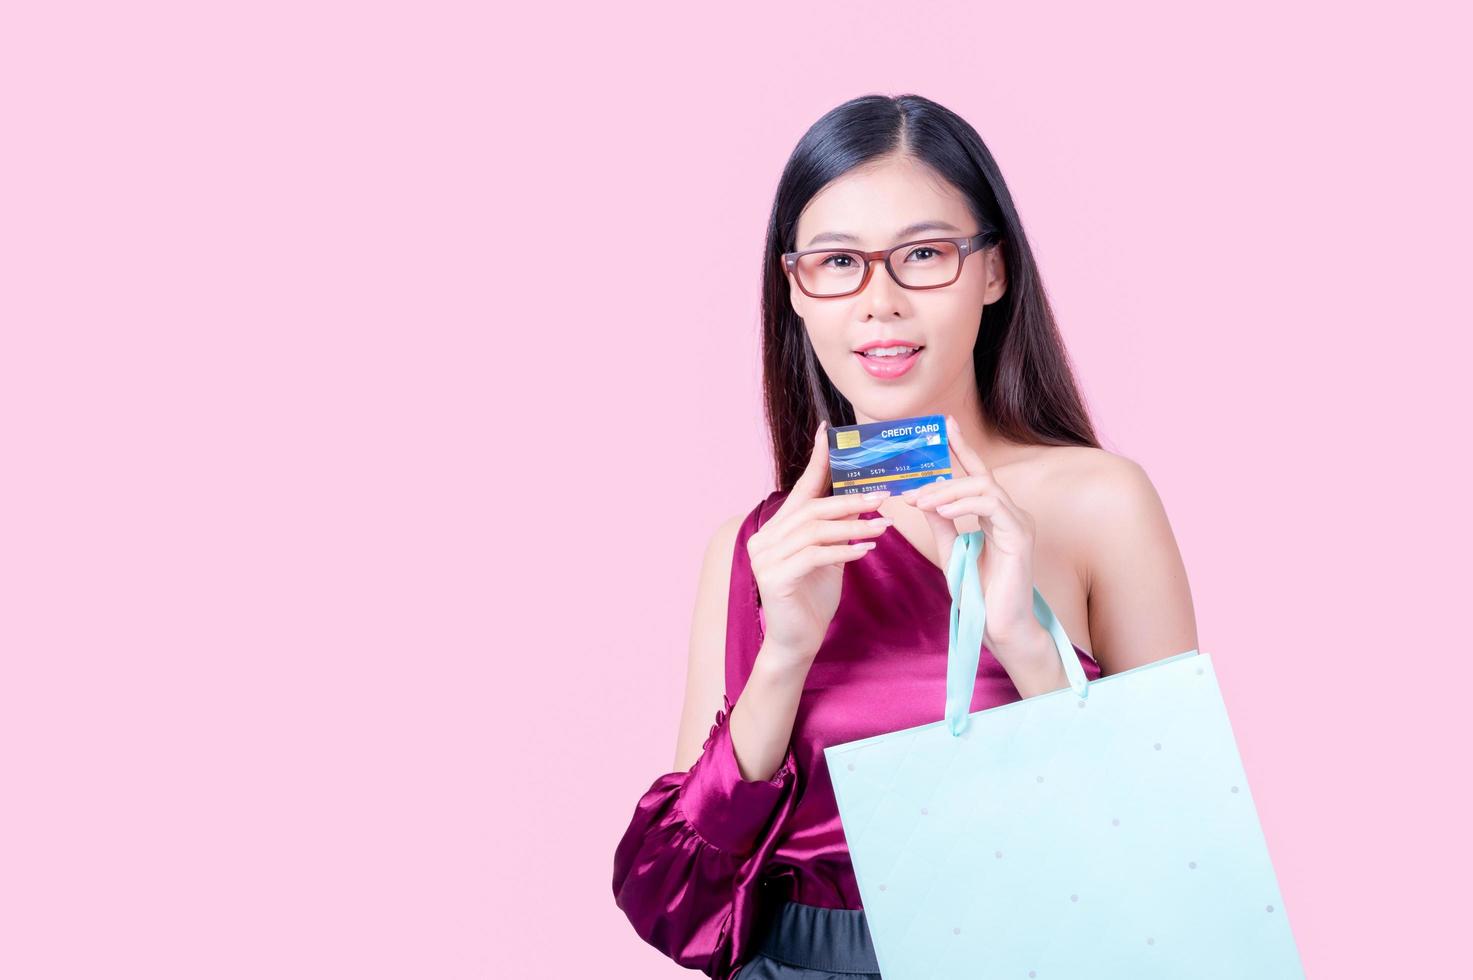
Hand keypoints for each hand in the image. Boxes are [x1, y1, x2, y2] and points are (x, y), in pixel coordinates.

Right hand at [749, 421, 893, 668]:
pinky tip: (866, 550)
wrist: (796, 642)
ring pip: (815, 530)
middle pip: (812, 508)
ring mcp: (765, 558)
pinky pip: (814, 556)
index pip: (800, 489)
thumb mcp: (830, 555)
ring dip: (854, 525)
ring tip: (884, 526)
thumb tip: (863, 497)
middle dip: (850, 500)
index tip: (830, 432)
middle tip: (883, 495)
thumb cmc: (813, 598)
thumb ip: (838, 528)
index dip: (817, 460)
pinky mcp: (775, 578)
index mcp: (777, 528)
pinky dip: (843, 549)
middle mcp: (765, 537)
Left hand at [902, 415, 1046, 669]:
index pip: (978, 474)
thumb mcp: (950, 550)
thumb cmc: (977, 594)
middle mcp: (1012, 514)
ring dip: (948, 492)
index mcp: (997, 516)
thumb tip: (923, 495)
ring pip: (985, 488)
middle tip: (912, 491)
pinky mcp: (1020, 537)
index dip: (962, 447)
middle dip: (944, 479)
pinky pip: (992, 506)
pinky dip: (964, 505)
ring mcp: (1020, 524)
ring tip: (921, 502)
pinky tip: (943, 512)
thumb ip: (940, 522)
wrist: (998, 627)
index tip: (945, 424)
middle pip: (980, 477)